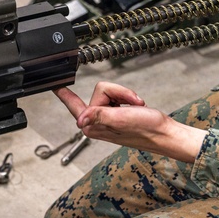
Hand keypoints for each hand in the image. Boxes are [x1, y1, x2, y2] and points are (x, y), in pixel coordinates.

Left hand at [53, 83, 204, 162]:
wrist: (164, 133)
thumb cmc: (147, 129)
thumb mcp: (121, 119)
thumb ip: (99, 116)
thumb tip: (80, 120)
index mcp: (93, 125)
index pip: (74, 105)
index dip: (64, 94)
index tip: (54, 85)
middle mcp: (96, 122)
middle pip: (99, 91)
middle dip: (118, 92)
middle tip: (133, 103)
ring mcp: (105, 118)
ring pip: (109, 92)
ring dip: (125, 96)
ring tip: (136, 107)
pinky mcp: (115, 114)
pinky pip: (117, 96)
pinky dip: (128, 98)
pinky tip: (136, 107)